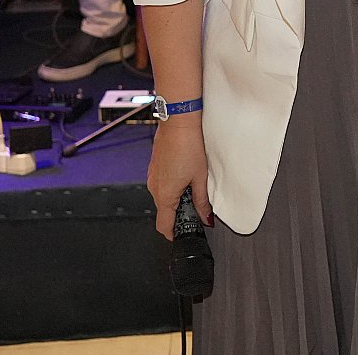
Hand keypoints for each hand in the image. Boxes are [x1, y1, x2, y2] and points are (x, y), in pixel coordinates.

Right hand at [147, 117, 210, 237]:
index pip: (164, 226)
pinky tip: (186, 177)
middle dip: (179, 215)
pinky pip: (161, 185)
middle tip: (196, 211)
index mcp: (164, 195)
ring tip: (193, 189)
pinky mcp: (154, 167)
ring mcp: (152, 176)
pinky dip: (172, 188)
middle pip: (164, 212)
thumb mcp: (200, 177)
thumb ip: (202, 201)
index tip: (184, 235)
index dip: (174, 234)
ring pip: (163, 198)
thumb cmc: (187, 145)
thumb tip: (205, 216)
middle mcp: (154, 187)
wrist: (178, 121)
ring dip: (176, 200)